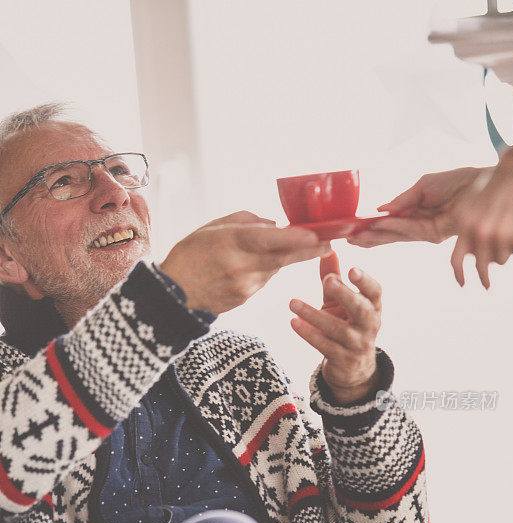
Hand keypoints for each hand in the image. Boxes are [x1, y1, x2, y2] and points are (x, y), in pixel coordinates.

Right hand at [159, 211, 329, 313]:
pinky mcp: (246, 299)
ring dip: (283, 257)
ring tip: (279, 247)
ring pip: (275, 268)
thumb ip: (245, 221)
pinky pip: (264, 280)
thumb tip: (273, 223)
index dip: (296, 238)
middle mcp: (241, 266)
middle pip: (283, 257)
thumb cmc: (189, 255)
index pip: (270, 240)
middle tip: (329, 243)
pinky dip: (266, 270)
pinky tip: (254, 265)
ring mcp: (245, 286)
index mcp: (231, 243)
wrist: (172, 295)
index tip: (317, 234)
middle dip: (308, 250)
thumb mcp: (211, 228)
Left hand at [289, 251, 381, 403]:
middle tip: (328, 282)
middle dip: (345, 295)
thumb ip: (334, 276)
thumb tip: (327, 247)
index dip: (365, 281)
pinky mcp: (343, 359)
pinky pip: (325, 346)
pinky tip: (293, 322)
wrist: (352, 368)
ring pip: (337, 330)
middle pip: (361, 310)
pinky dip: (308, 334)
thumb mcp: (341, 301)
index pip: (375, 292)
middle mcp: (369, 325)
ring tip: (292, 303)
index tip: (352, 269)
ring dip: (314, 315)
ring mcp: (357, 344)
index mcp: (373, 307)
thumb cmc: (346, 324)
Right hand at [347, 167, 483, 247]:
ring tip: (356, 239)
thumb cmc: (455, 181)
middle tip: (347, 241)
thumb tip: (380, 210)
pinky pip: (409, 230)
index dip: (371, 227)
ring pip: (396, 236)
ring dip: (375, 237)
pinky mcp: (435, 234)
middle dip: (369, 238)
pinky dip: (393, 228)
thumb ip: (402, 200)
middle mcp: (419, 225)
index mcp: (414, 213)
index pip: (389, 223)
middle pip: (390, 235)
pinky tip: (377, 227)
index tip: (353, 230)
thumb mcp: (422, 186)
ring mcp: (426, 232)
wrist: (479, 182)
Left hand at [450, 137, 512, 288]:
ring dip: (506, 252)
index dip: (459, 276)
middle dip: (485, 274)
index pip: (457, 260)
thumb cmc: (496, 186)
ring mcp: (503, 235)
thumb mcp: (471, 205)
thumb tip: (470, 255)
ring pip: (503, 260)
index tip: (463, 284)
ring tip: (510, 233)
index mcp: (465, 224)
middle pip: (484, 266)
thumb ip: (467, 229)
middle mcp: (482, 232)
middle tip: (487, 283)